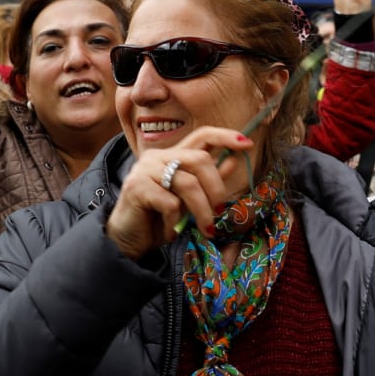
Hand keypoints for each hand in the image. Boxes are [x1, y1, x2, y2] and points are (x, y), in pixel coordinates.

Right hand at [105, 126, 253, 259]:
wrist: (128, 240)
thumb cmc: (159, 219)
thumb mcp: (190, 200)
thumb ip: (208, 181)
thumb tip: (233, 160)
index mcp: (172, 156)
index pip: (201, 135)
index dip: (225, 136)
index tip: (246, 143)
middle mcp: (158, 157)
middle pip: (199, 160)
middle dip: (217, 188)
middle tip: (220, 211)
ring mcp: (145, 170)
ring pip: (188, 183)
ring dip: (202, 210)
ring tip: (206, 228)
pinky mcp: (136, 187)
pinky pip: (170, 203)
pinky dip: (175, 221)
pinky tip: (170, 230)